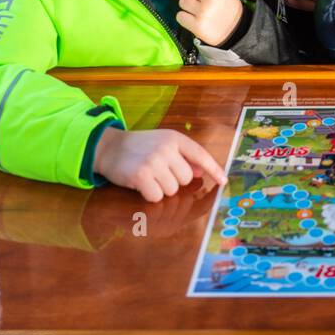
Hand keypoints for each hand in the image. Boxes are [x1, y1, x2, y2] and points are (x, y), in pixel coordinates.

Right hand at [93, 127, 225, 202]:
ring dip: (161, 189)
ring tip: (149, 177)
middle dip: (174, 181)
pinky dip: (150, 195)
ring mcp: (154, 161)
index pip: (200, 154)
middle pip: (185, 178)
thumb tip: (200, 172)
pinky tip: (141, 184)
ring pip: (172, 190)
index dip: (214, 169)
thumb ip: (183, 156)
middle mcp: (167, 148)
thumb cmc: (140, 147)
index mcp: (175, 138)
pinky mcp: (141, 175)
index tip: (224, 181)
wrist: (110, 147)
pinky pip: (156, 196)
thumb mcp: (163, 144)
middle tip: (159, 172)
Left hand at [162, 0, 242, 44]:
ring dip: (187, 6)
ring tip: (200, 11)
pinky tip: (196, 20)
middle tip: (202, 1)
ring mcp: (203, 12)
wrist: (236, 28)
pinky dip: (185, 18)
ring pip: (182, 2)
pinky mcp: (198, 26)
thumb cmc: (226, 4)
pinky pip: (180, 16)